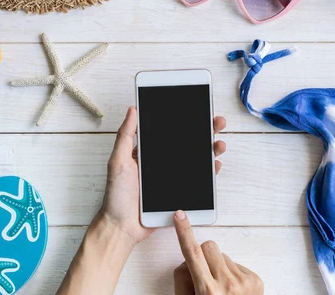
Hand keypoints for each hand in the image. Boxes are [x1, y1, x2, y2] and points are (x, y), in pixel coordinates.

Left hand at [98, 107, 226, 245]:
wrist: (123, 227)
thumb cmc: (116, 195)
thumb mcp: (118, 161)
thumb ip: (126, 136)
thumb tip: (132, 110)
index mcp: (149, 151)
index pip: (170, 131)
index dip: (184, 120)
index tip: (197, 109)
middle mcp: (163, 162)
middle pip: (188, 142)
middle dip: (205, 130)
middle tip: (216, 122)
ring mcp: (172, 177)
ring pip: (196, 159)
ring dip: (210, 149)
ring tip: (218, 143)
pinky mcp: (179, 192)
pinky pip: (198, 180)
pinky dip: (209, 171)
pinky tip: (214, 164)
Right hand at [173, 211, 263, 294]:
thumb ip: (183, 279)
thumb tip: (188, 260)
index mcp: (207, 291)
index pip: (192, 252)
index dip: (184, 232)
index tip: (180, 216)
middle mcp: (227, 284)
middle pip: (209, 247)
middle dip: (203, 254)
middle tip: (203, 272)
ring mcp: (244, 282)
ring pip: (223, 255)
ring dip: (218, 266)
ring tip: (220, 288)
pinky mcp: (256, 280)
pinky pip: (237, 264)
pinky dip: (232, 273)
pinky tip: (232, 290)